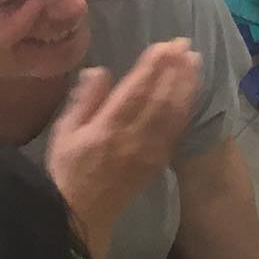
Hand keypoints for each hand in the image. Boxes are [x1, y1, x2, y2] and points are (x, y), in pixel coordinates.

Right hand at [46, 41, 199, 248]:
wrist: (81, 214)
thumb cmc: (68, 169)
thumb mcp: (64, 133)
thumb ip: (84, 101)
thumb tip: (99, 70)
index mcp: (107, 128)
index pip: (135, 90)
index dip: (153, 66)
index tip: (165, 45)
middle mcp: (133, 137)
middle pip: (160, 97)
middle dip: (175, 68)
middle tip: (185, 44)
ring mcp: (150, 150)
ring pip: (174, 111)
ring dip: (186, 83)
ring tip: (194, 60)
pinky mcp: (159, 160)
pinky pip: (177, 129)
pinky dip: (187, 107)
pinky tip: (191, 91)